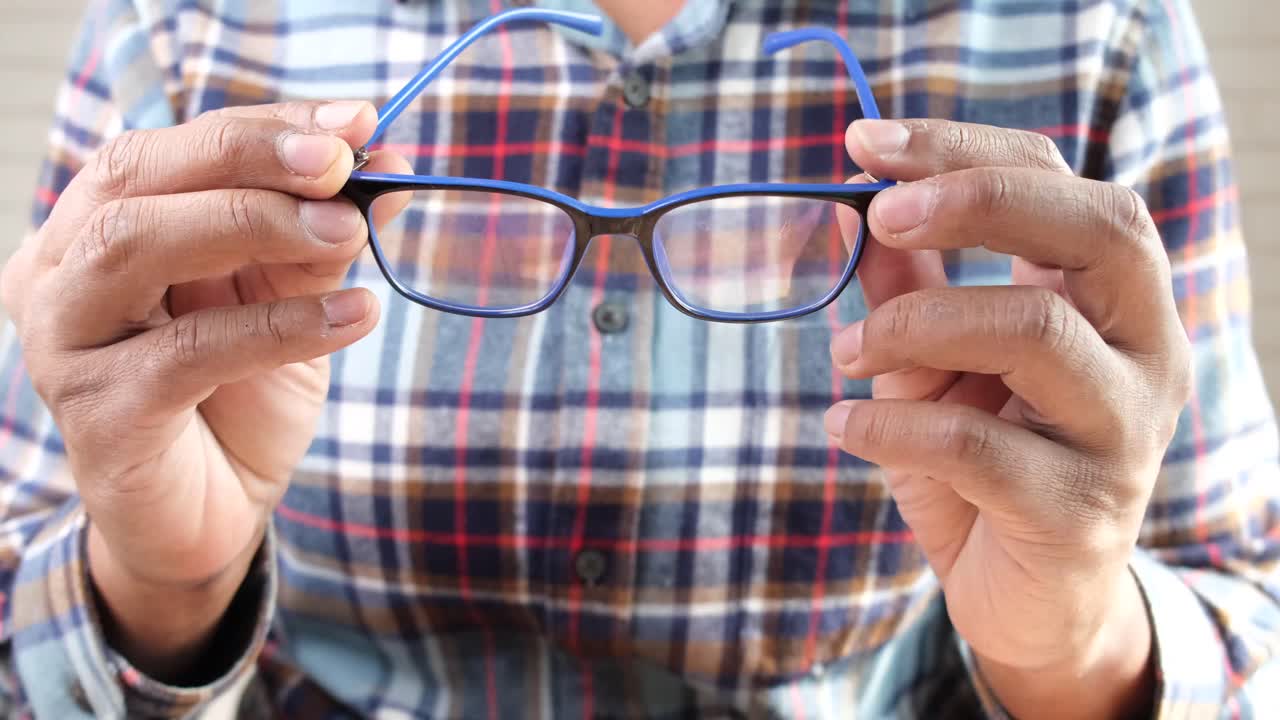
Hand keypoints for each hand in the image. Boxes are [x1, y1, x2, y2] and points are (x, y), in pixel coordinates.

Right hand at [0, 100, 408, 678]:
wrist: (211, 514)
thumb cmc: (241, 395)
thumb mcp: (288, 300)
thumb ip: (318, 236)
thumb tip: (385, 162)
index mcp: (101, 227)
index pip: (174, 149)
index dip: (265, 127)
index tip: (354, 123)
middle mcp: (64, 272)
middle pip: (137, 177)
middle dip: (248, 157)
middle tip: (342, 165)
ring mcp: (68, 342)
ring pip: (137, 246)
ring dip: (253, 224)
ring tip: (347, 231)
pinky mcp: (101, 413)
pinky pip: (188, 352)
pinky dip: (278, 327)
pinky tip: (352, 316)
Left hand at [827, 119, 1189, 717]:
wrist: (1026, 599)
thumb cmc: (980, 466)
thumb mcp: (932, 365)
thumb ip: (908, 290)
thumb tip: (851, 209)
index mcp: (1111, 298)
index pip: (1060, 182)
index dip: (963, 150)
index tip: (862, 144)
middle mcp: (1144, 350)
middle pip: (1097, 230)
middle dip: (977, 200)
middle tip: (880, 214)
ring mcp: (1125, 430)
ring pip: (1035, 332)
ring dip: (914, 325)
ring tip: (843, 353)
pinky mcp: (1083, 509)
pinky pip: (979, 445)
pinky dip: (893, 424)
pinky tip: (846, 427)